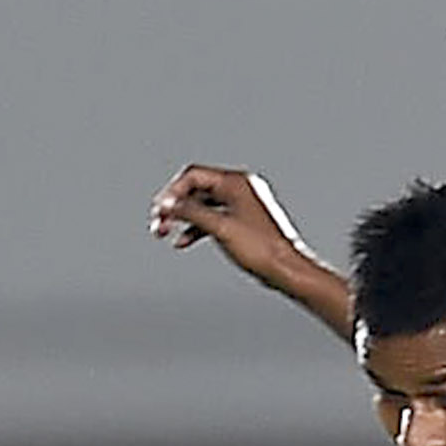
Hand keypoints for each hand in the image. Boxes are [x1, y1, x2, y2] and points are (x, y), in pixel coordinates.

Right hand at [149, 163, 327, 291]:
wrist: (286, 269)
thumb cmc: (262, 249)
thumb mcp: (220, 227)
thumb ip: (190, 212)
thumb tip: (168, 204)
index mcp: (237, 182)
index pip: (194, 176)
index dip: (173, 192)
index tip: (160, 209)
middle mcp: (240, 188)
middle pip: (197, 190)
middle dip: (176, 206)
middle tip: (159, 222)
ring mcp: (242, 204)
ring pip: (204, 206)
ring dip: (183, 219)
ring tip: (166, 233)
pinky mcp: (243, 221)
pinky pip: (214, 218)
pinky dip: (198, 228)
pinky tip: (184, 241)